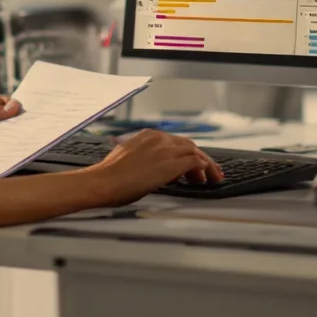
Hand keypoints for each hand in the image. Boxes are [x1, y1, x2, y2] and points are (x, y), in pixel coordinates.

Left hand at [0, 95, 21, 147]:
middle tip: (28, 129)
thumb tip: (16, 107)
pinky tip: (7, 151)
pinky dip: (2, 146)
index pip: (6, 102)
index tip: (25, 115)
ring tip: (20, 141)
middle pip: (7, 117)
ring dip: (10, 135)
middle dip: (17, 121)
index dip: (16, 106)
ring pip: (3, 132)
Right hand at [91, 129, 223, 205]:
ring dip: (206, 165)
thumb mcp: (129, 157)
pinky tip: (206, 176)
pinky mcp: (171, 164)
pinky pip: (195, 162)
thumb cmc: (110, 175)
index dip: (188, 153)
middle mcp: (159, 138)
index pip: (175, 142)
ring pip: (195, 153)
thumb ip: (144, 157)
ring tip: (212, 177)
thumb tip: (153, 167)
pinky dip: (204, 168)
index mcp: (147, 135)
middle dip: (200, 158)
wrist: (104, 181)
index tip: (193, 164)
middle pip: (188, 145)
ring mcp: (166, 150)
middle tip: (208, 172)